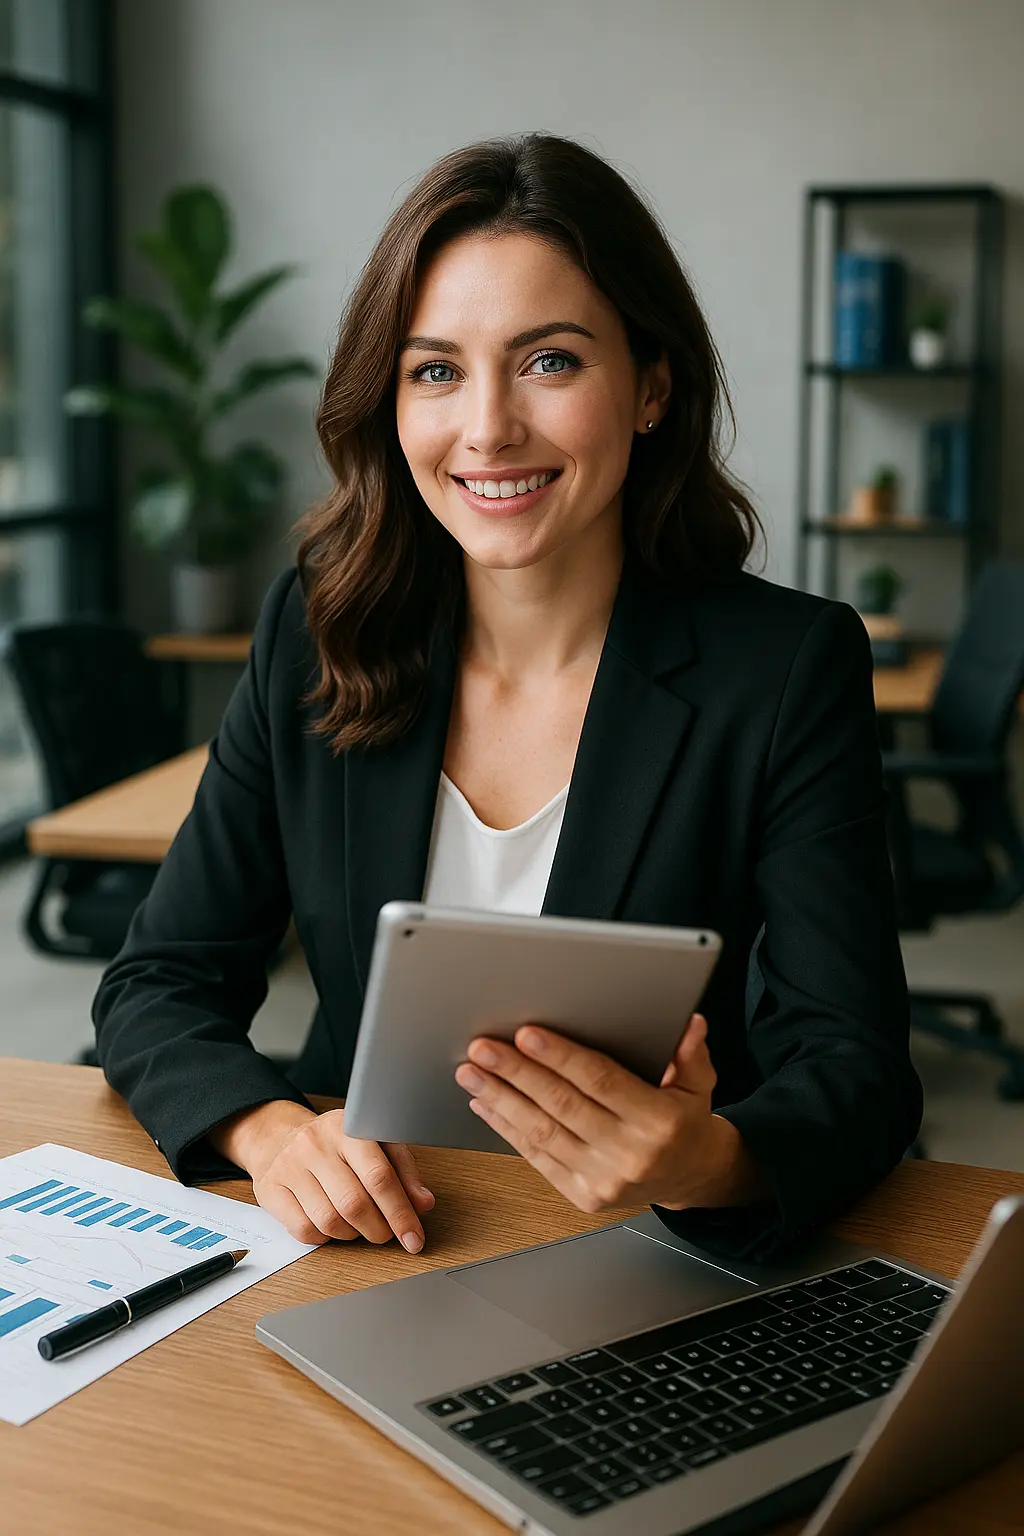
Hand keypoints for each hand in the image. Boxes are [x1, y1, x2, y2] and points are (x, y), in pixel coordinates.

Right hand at [208, 1100, 434, 1250]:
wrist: (281, 1137)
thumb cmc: (337, 1145)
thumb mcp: (376, 1144)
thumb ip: (403, 1171)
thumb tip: (423, 1204)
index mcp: (349, 1128)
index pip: (379, 1176)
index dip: (401, 1213)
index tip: (414, 1237)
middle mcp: (316, 1144)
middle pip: (354, 1203)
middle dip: (379, 1229)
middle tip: (387, 1234)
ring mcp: (290, 1166)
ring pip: (329, 1220)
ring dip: (353, 1235)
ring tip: (360, 1226)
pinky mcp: (271, 1189)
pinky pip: (304, 1229)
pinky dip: (325, 1238)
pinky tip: (333, 1226)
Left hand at [454, 1014, 766, 1213]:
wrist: (688, 1177)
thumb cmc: (684, 1122)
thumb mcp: (699, 1084)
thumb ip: (690, 1054)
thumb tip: (689, 1024)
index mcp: (659, 1121)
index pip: (601, 1081)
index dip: (561, 1057)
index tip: (527, 1034)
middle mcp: (629, 1154)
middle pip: (562, 1105)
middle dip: (517, 1073)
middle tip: (484, 1048)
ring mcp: (603, 1180)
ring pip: (542, 1132)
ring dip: (501, 1100)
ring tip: (472, 1073)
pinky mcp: (583, 1196)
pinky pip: (537, 1158)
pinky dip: (507, 1129)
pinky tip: (486, 1104)